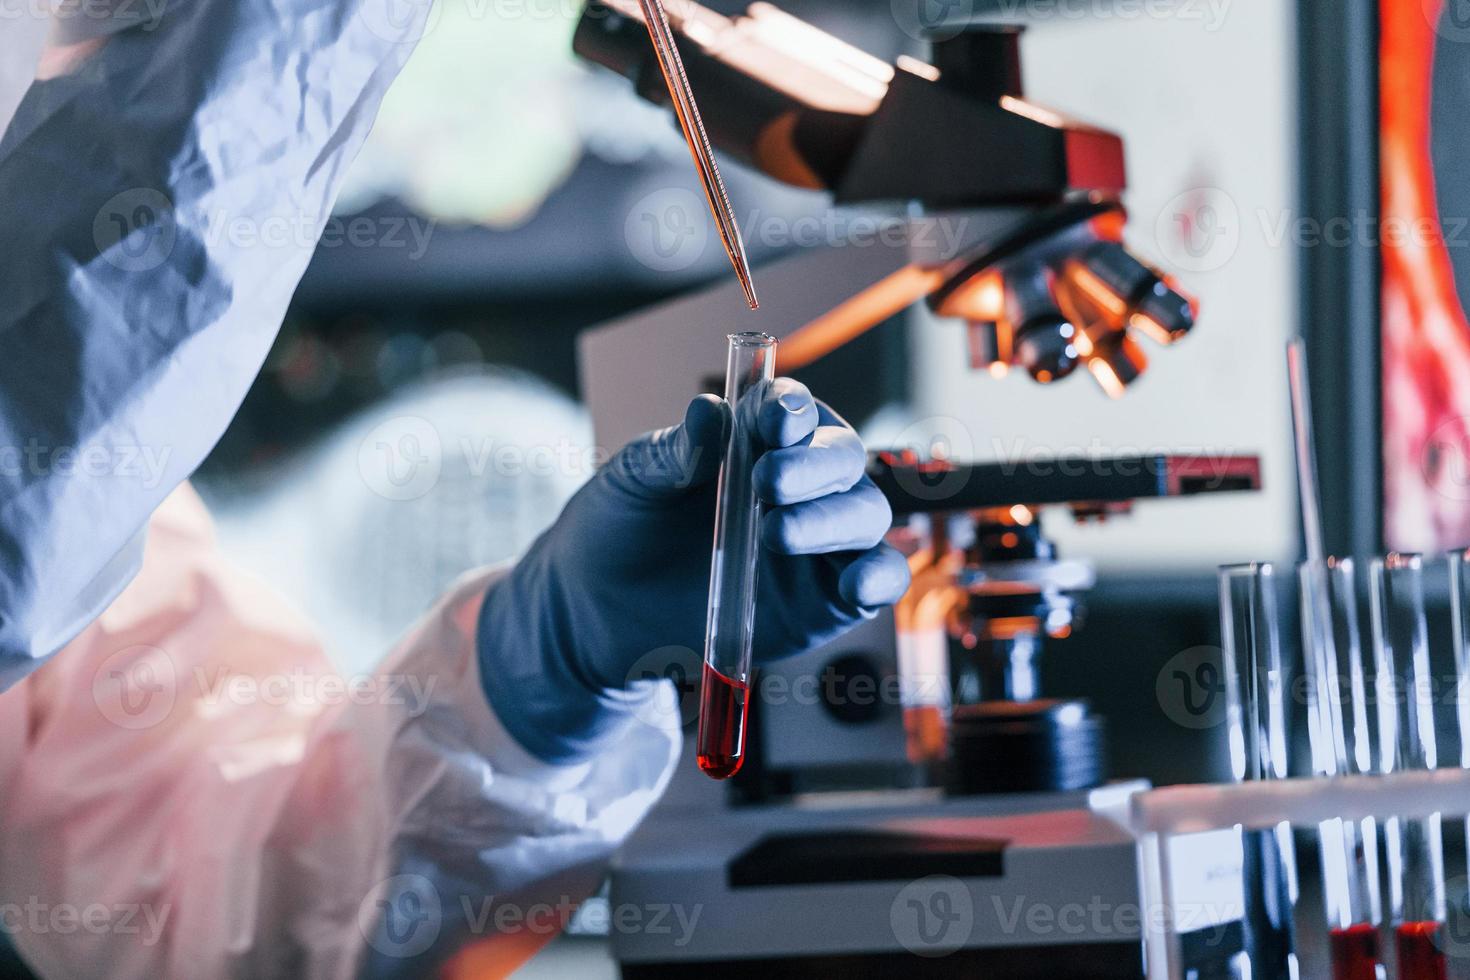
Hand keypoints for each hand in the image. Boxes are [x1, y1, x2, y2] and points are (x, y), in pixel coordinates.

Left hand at [477, 379, 909, 761]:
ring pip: (865, 514)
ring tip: (773, 533)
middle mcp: (800, 484)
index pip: (793, 410)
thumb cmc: (621, 526)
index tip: (771, 421)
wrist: (598, 609)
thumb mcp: (635, 480)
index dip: (790, 410)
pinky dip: (877, 577)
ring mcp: (819, 541)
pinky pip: (877, 580)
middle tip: (765, 483)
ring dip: (832, 519)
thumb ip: (677, 450)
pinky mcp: (826, 599)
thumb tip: (710, 410)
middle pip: (842, 459)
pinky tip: (850, 584)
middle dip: (813, 466)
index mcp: (757, 438)